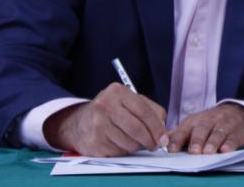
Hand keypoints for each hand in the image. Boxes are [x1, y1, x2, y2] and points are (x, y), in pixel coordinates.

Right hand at [43, 82, 167, 156]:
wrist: (79, 123)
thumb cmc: (112, 111)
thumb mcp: (130, 102)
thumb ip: (151, 111)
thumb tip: (163, 131)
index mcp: (117, 92)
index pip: (143, 111)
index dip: (157, 127)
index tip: (164, 138)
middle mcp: (105, 106)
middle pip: (137, 129)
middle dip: (150, 140)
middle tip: (155, 145)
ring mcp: (97, 124)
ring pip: (129, 143)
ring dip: (137, 146)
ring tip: (134, 140)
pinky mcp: (94, 142)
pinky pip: (118, 152)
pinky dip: (124, 150)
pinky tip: (119, 143)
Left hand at [167, 103, 243, 153]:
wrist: (239, 114)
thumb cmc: (211, 123)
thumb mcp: (194, 125)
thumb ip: (178, 133)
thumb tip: (160, 141)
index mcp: (195, 121)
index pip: (184, 129)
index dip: (177, 139)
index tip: (171, 149)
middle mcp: (209, 121)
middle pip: (202, 129)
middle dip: (197, 140)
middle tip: (193, 151)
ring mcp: (225, 125)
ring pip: (218, 133)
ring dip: (213, 142)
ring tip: (208, 152)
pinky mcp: (238, 131)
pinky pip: (234, 137)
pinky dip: (230, 144)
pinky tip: (226, 150)